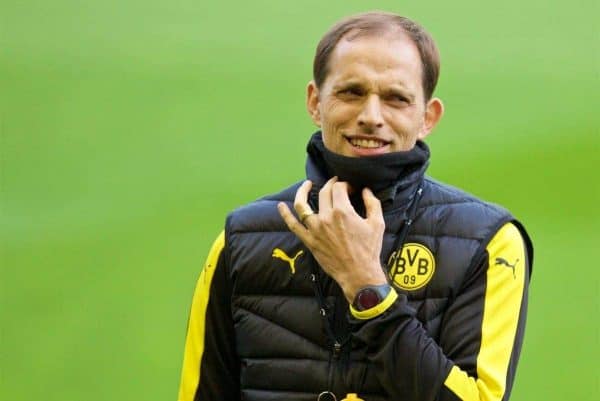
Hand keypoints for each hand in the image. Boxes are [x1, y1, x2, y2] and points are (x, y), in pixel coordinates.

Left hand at [277, 177, 386, 301]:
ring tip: (306, 185)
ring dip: (302, 192)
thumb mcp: (377, 223)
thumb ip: (372, 202)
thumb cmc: (369, 250)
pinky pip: (293, 225)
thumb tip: (366, 190)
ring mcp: (315, 229)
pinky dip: (285, 215)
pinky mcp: (309, 240)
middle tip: (336, 184)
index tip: (350, 189)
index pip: (339, 188)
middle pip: (324, 193)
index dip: (345, 184)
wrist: (358, 274)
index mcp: (343, 211)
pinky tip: (281, 206)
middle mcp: (326, 217)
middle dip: (331, 185)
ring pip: (302, 205)